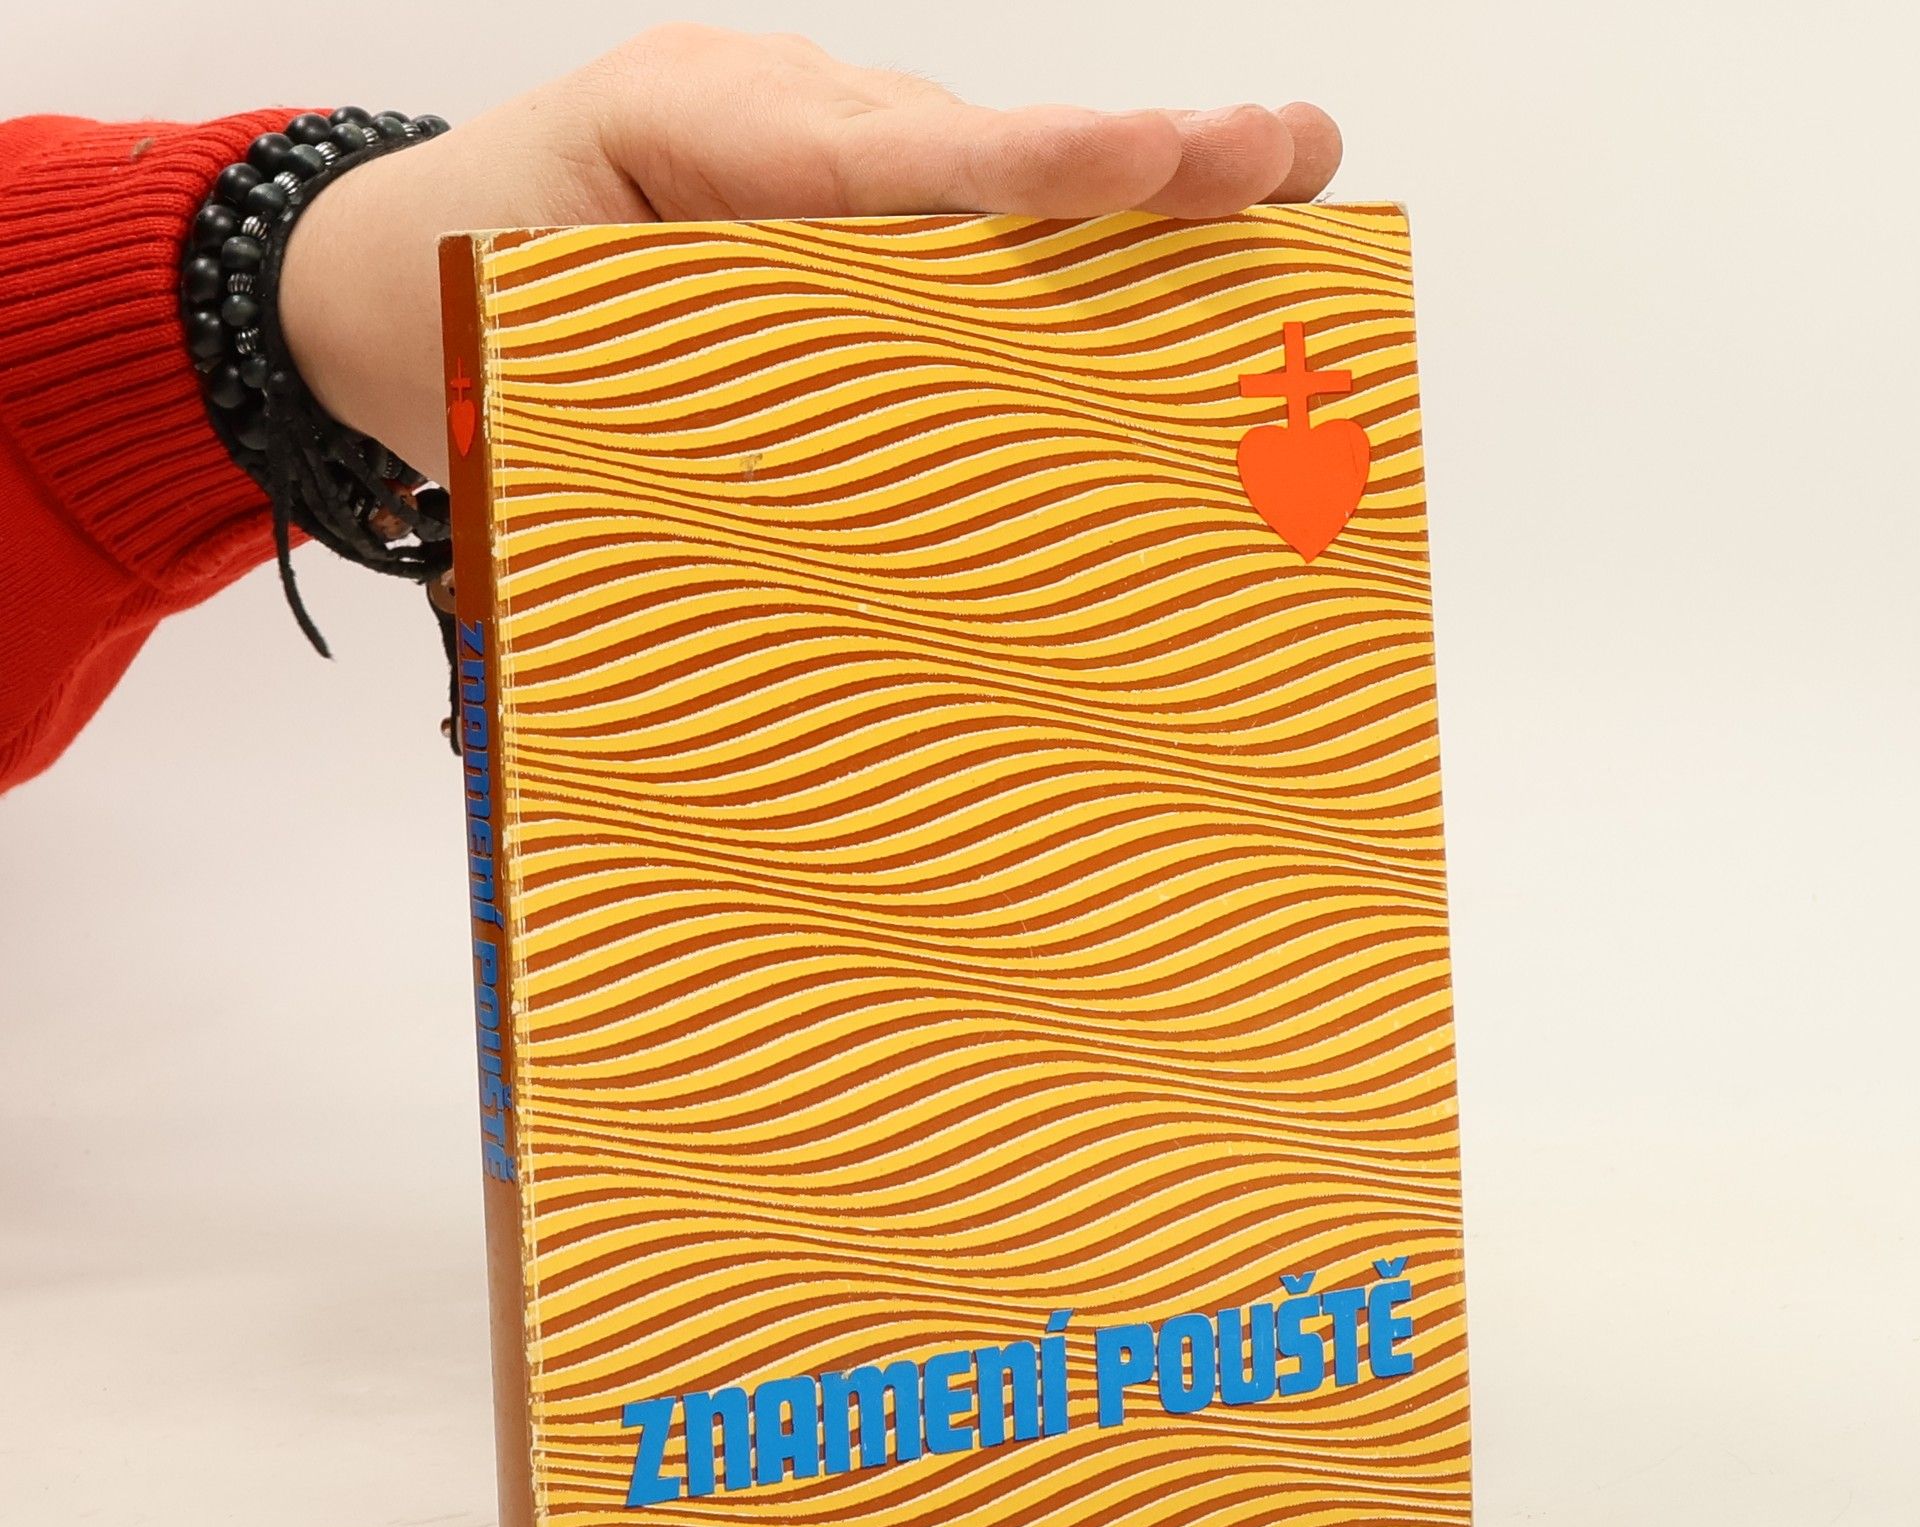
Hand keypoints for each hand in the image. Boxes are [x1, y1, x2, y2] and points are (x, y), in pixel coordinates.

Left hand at [280, 24, 1341, 481]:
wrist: (367, 278)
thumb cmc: (442, 307)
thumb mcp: (533, 343)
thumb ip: (670, 371)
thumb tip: (847, 478)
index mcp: (696, 132)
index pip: (889, 158)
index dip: (1036, 169)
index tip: (1164, 161)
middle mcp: (774, 125)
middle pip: (972, 151)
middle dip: (1134, 159)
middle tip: (1288, 155)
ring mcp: (800, 159)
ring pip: (969, 185)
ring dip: (1113, 202)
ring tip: (1267, 195)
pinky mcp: (812, 211)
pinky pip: (932, 225)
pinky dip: (1037, 246)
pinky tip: (1147, 259)